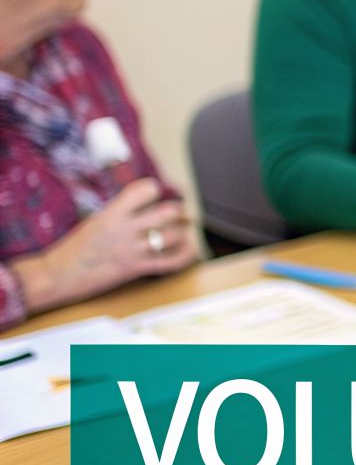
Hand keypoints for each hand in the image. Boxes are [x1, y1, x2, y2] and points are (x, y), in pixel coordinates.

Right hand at [22, 178, 196, 310]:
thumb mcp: (96, 221)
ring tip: (183, 232)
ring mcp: (132, 250)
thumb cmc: (74, 248)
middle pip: (168, 212)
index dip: (155, 189)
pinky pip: (171, 262)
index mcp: (112, 213)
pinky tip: (189, 249)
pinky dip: (185, 255)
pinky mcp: (136, 269)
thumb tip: (146, 204)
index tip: (158, 192)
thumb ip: (121, 212)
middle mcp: (124, 229)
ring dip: (183, 233)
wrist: (57, 275)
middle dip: (180, 212)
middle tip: (181, 214)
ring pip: (173, 236)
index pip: (144, 190)